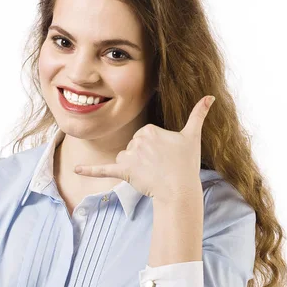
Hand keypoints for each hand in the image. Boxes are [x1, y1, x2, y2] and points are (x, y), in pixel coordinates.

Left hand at [74, 95, 215, 203]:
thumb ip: (198, 115)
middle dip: (143, 158)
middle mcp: (137, 139)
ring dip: (133, 167)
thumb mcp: (193, 136)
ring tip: (150, 174)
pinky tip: (76, 170)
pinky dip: (89, 170)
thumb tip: (210, 97)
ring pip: (125, 158)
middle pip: (133, 147)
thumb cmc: (186, 164)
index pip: (144, 136)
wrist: (179, 189)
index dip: (153, 148)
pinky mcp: (123, 171)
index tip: (165, 156)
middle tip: (160, 167)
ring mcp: (130, 156)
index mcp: (149, 128)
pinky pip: (103, 169)